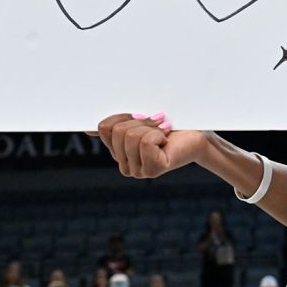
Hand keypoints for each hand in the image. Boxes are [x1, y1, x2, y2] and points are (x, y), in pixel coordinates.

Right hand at [91, 113, 209, 178]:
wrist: (197, 133)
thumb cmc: (170, 125)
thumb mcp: (139, 121)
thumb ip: (116, 125)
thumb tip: (88, 129)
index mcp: (118, 152)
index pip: (105, 127)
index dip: (124, 115)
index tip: (141, 116)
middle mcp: (125, 165)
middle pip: (118, 131)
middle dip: (140, 121)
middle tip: (157, 124)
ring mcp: (138, 170)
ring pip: (131, 136)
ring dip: (151, 127)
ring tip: (164, 132)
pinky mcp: (152, 169)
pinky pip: (145, 142)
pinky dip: (158, 134)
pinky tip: (167, 140)